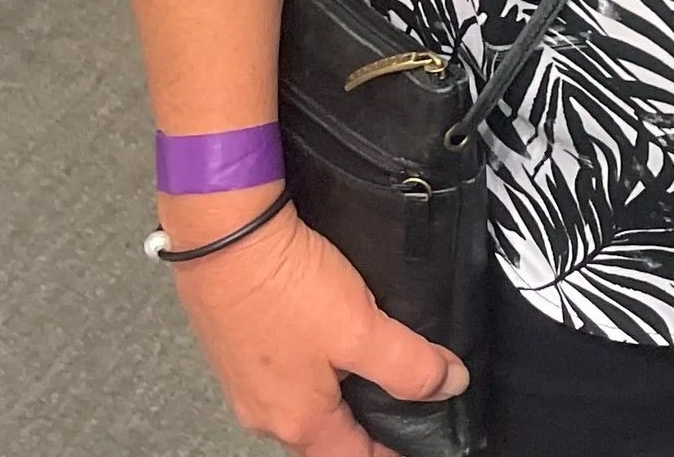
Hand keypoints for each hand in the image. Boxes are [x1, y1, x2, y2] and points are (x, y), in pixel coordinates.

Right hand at [164, 196, 467, 456]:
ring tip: (375, 363)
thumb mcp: (360, 329)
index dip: (388, 451)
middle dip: (364, 424)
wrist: (224, 237)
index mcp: (298, 420)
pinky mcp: (241, 345)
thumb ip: (407, 363)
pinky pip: (286, 370)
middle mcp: (266, 411)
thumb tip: (450, 385)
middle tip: (404, 398)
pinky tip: (334, 332)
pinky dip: (316, 364)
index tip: (419, 436)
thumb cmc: (285, 288)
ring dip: (339, 391)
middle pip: (323, 435)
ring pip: (304, 401)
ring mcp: (247, 380)